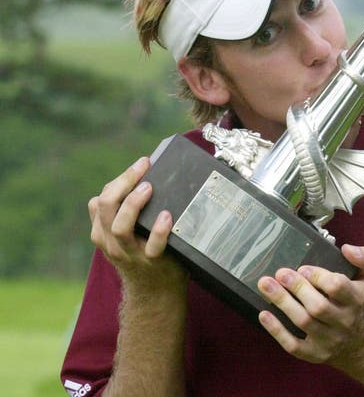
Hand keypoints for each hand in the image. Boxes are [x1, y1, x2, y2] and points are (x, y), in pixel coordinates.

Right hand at [88, 157, 186, 290]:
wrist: (154, 293)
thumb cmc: (142, 253)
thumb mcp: (124, 234)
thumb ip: (124, 211)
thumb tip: (142, 177)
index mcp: (102, 232)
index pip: (100, 200)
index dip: (119, 180)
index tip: (140, 165)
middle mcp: (111, 242)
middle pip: (105, 207)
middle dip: (123, 182)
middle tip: (143, 167)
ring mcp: (130, 253)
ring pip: (120, 227)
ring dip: (133, 204)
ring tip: (149, 187)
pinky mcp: (152, 263)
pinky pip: (153, 246)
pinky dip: (159, 230)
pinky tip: (167, 216)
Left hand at [257, 244, 363, 365]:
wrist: (363, 342)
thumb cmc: (361, 302)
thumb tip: (347, 249)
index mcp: (356, 299)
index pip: (337, 287)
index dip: (318, 276)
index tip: (303, 268)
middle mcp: (344, 322)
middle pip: (318, 306)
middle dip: (297, 288)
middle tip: (280, 273)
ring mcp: (329, 340)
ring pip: (303, 322)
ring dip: (282, 302)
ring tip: (265, 285)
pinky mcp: (315, 354)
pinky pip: (293, 345)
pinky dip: (276, 330)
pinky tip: (264, 314)